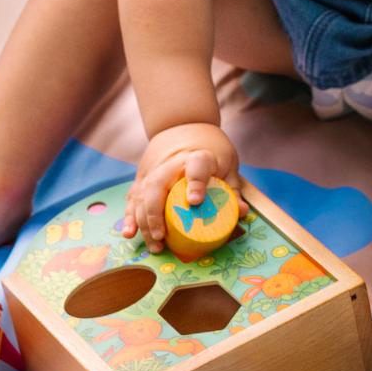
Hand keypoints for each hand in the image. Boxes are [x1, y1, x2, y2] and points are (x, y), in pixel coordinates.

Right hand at [119, 123, 243, 252]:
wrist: (186, 126)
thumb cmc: (210, 151)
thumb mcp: (227, 165)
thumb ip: (232, 190)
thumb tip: (241, 212)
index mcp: (199, 156)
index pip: (197, 166)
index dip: (196, 183)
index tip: (195, 201)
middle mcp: (171, 163)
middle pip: (158, 185)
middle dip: (156, 213)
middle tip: (163, 236)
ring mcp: (154, 170)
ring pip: (141, 195)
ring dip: (144, 222)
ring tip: (155, 244)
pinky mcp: (143, 178)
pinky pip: (133, 198)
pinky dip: (130, 217)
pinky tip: (130, 233)